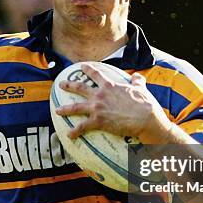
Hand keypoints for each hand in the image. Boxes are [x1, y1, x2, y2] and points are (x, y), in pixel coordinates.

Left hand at [55, 63, 171, 142]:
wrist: (144, 118)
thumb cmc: (144, 103)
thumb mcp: (141, 88)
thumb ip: (137, 81)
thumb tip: (138, 76)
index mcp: (109, 85)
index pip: (95, 74)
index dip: (87, 69)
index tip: (81, 67)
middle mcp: (100, 95)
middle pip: (80, 88)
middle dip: (69, 85)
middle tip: (61, 84)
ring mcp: (97, 108)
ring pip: (76, 107)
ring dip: (65, 109)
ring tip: (57, 110)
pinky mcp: (98, 121)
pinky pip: (82, 127)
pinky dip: (75, 131)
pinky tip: (69, 135)